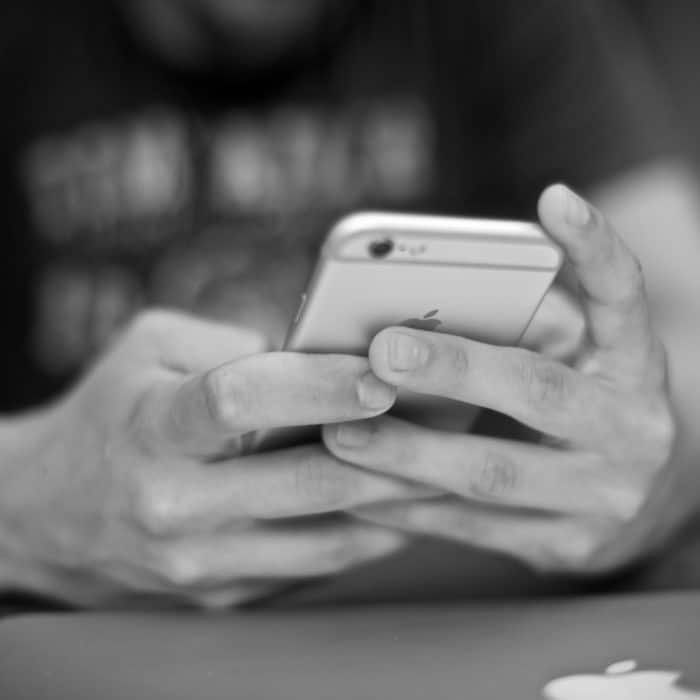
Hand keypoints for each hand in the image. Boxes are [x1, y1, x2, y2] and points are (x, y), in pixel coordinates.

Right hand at [0, 311, 424, 608]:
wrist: (43, 513)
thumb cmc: (108, 411)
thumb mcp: (150, 347)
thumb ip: (234, 342)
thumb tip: (323, 354)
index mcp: (153, 427)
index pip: (241, 402)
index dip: (316, 385)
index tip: (381, 371)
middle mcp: (176, 504)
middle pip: (307, 479)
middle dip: (391, 447)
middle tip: (454, 417)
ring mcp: (201, 562)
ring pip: (327, 537)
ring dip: (398, 500)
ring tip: (453, 463)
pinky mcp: (222, 593)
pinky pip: (314, 566)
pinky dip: (365, 535)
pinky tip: (406, 506)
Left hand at [322, 184, 676, 575]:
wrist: (642, 502)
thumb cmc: (585, 406)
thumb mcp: (581, 357)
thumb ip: (529, 326)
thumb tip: (416, 301)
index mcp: (634, 363)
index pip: (624, 296)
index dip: (595, 247)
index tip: (554, 199)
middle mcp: (631, 427)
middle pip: (537, 390)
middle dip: (455, 369)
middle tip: (383, 351)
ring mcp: (604, 495)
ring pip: (492, 473)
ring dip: (410, 453)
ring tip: (340, 433)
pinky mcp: (568, 546)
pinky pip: (473, 527)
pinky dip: (409, 507)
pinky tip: (357, 489)